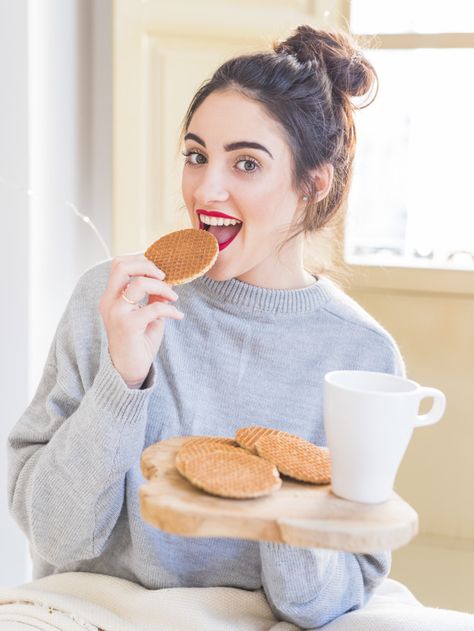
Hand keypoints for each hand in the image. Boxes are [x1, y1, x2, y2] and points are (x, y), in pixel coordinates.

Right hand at [99, 254, 183, 387]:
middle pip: (122, 266)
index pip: (119, 265)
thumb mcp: (146, 314)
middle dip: (148, 266)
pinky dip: (170, 309)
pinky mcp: (128, 326)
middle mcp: (109, 302)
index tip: (158, 270)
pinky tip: (177, 315)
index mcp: (111, 296)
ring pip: (140, 283)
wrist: (128, 370)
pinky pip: (154, 308)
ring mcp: (117, 313)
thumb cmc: (137, 341)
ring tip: (174, 298)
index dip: (140, 260)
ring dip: (163, 287)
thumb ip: (153, 297)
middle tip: (164, 276)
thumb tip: (167, 281)